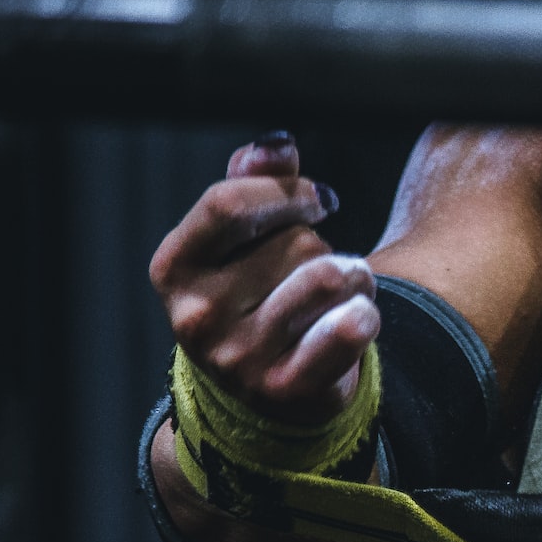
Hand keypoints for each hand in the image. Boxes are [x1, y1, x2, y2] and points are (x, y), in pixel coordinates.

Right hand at [149, 132, 377, 426]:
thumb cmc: (257, 299)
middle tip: (323, 270)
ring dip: (354, 277)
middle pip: (297, 242)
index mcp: (174, 268)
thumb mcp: (239, 242)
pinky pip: (350, 327)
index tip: (319, 200)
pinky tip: (358, 318)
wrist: (267, 395)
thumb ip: (254, 184)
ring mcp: (239, 358)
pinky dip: (367, 314)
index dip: (288, 192)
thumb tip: (277, 146)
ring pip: (329, 278)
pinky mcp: (286, 389)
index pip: (230, 203)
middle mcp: (197, 316)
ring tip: (344, 293)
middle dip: (326, 246)